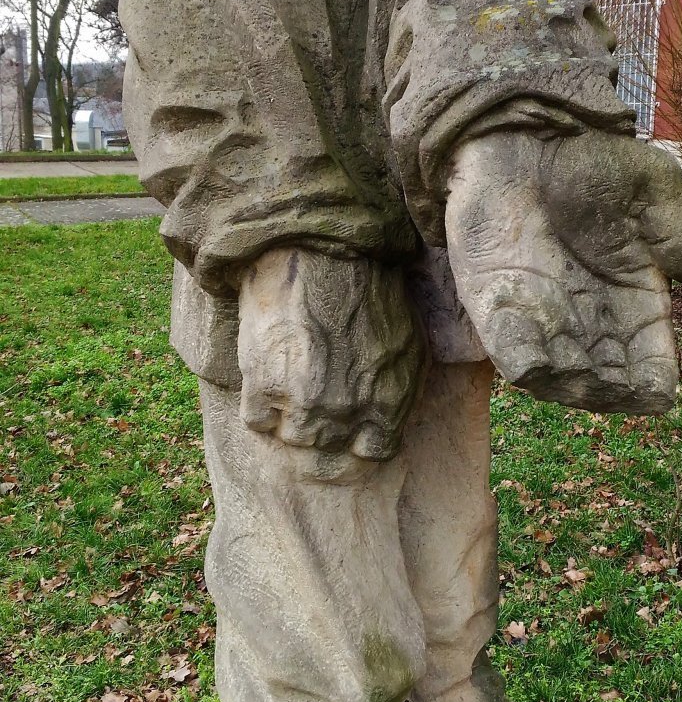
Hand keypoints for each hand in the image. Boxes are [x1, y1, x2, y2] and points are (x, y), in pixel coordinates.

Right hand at [237, 247, 424, 458]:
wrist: (318, 251)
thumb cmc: (365, 289)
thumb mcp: (405, 340)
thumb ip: (396, 387)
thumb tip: (385, 418)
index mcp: (388, 403)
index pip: (374, 450)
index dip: (358, 436)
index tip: (349, 421)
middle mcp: (348, 412)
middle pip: (328, 447)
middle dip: (321, 422)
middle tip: (312, 394)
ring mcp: (304, 404)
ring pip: (292, 438)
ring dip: (288, 415)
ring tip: (290, 380)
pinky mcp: (264, 387)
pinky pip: (257, 420)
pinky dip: (258, 402)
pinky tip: (266, 372)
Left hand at [445, 129, 681, 414]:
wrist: (521, 136)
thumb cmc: (589, 159)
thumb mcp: (649, 187)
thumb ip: (677, 231)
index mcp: (636, 295)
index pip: (651, 354)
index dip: (655, 377)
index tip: (656, 393)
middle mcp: (591, 316)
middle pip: (607, 378)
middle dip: (609, 392)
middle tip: (609, 388)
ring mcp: (542, 315)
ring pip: (560, 376)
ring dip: (567, 386)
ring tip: (575, 379)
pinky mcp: (497, 307)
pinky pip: (510, 349)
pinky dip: (521, 363)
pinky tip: (532, 367)